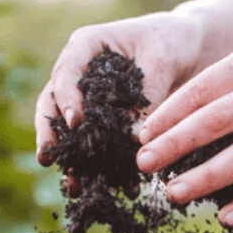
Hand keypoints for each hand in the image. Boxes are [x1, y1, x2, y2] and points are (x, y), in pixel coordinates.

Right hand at [34, 12, 203, 167]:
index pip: (67, 73)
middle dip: (50, 134)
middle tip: (48, 157)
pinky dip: (99, 167)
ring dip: (70, 158)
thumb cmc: (169, 44)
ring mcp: (90, 101)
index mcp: (86, 48)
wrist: (184, 53)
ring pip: (70, 131)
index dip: (67, 99)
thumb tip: (133, 136)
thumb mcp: (161, 62)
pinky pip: (98, 146)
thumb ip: (146, 95)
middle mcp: (80, 76)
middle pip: (54, 104)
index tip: (75, 123)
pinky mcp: (105, 124)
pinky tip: (102, 188)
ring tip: (72, 184)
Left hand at [137, 27, 232, 226]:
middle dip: (176, 145)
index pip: (201, 90)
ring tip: (175, 193)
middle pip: (216, 122)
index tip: (142, 136)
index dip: (167, 115)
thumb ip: (228, 83)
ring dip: (207, 178)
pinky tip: (227, 218)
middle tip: (143, 164)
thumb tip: (179, 118)